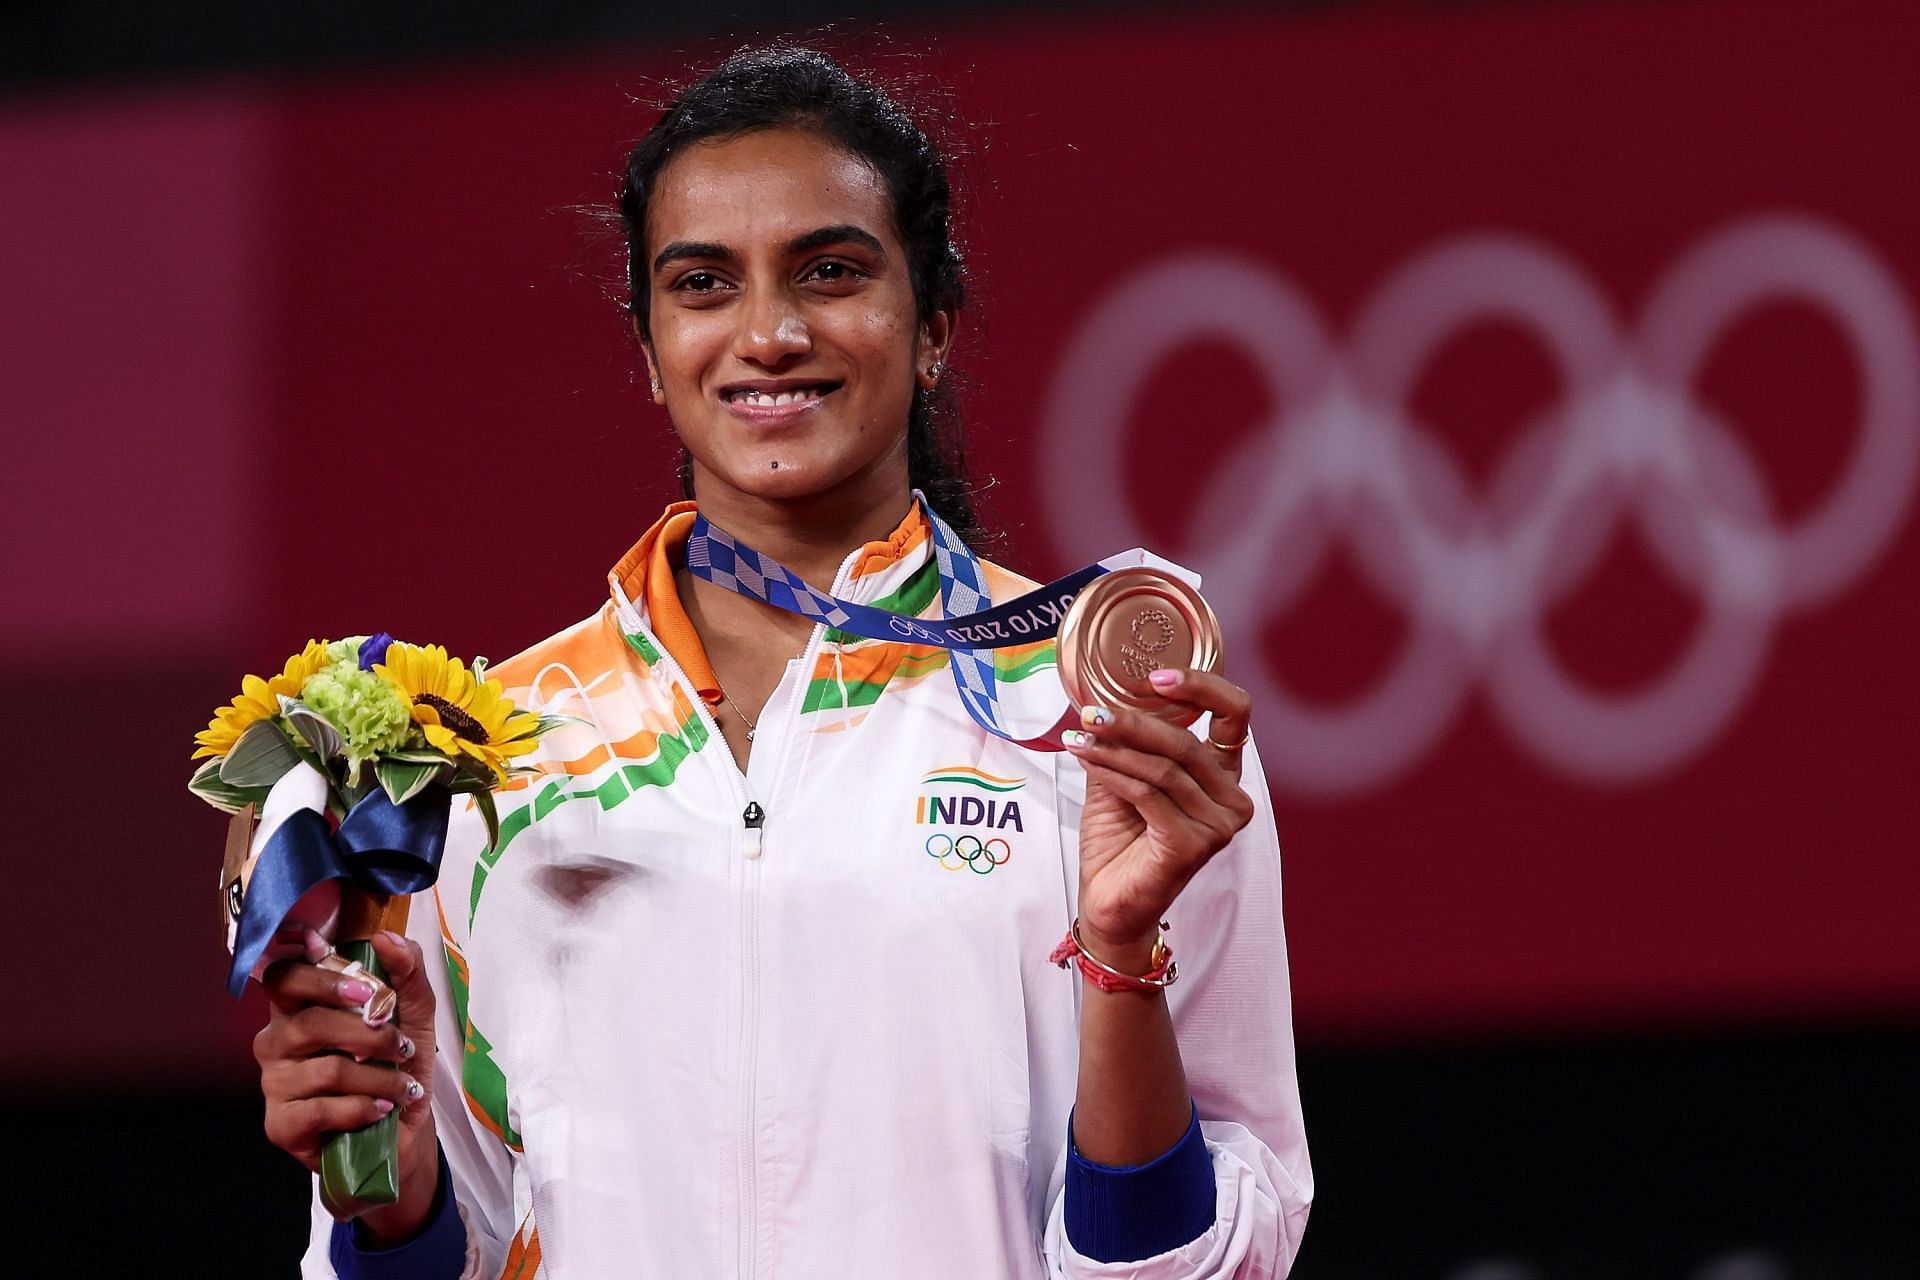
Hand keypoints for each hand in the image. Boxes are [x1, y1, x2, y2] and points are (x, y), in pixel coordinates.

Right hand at [256, 929, 439, 1237]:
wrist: (402, 1133)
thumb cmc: (397, 1067)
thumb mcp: (414, 1017)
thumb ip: (406, 973)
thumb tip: (387, 938)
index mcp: (301, 1007)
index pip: (284, 976)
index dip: (318, 974)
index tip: (365, 988)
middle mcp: (277, 1041)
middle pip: (308, 1022)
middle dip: (366, 1033)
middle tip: (400, 1045)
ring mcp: (274, 1083)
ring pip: (326, 1068)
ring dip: (378, 1078)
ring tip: (402, 1086)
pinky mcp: (280, 1124)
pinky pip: (321, 1109)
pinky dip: (363, 1108)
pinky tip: (381, 1109)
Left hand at [1064, 667, 1253, 969]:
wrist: (1110, 905)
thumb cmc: (1120, 842)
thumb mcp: (1123, 776)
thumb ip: (1128, 740)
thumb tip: (1102, 694)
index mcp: (1224, 776)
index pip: (1234, 714)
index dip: (1201, 686)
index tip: (1155, 675)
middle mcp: (1232, 800)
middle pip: (1187, 741)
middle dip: (1133, 720)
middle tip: (1091, 712)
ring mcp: (1218, 826)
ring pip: (1164, 767)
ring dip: (1114, 747)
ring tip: (1078, 735)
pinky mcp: (1193, 846)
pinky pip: (1148, 794)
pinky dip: (1113, 773)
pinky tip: (1086, 760)